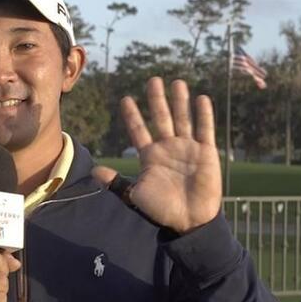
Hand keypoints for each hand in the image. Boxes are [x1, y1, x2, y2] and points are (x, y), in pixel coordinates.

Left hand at [93, 77, 221, 233]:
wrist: (188, 221)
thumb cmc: (161, 210)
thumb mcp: (134, 196)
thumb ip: (116, 182)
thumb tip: (94, 171)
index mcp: (150, 156)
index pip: (139, 130)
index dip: (133, 115)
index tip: (126, 99)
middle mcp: (168, 148)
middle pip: (161, 118)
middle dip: (157, 100)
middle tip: (153, 80)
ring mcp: (187, 148)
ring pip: (183, 119)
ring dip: (180, 101)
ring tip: (177, 83)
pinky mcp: (206, 153)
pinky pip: (204, 130)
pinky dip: (203, 115)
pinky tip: (201, 99)